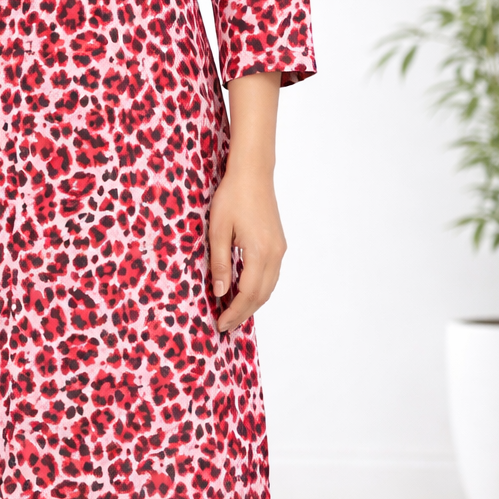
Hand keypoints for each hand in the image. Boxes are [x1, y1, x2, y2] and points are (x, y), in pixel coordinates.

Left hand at [208, 162, 286, 332]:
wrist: (253, 173)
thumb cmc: (232, 197)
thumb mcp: (218, 230)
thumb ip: (220, 263)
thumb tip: (220, 293)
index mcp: (259, 252)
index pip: (248, 294)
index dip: (234, 312)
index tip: (220, 324)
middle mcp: (275, 254)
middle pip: (261, 295)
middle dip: (243, 313)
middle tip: (225, 325)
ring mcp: (280, 249)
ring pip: (268, 287)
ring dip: (252, 303)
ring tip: (233, 312)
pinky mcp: (279, 243)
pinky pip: (271, 275)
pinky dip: (259, 288)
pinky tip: (245, 291)